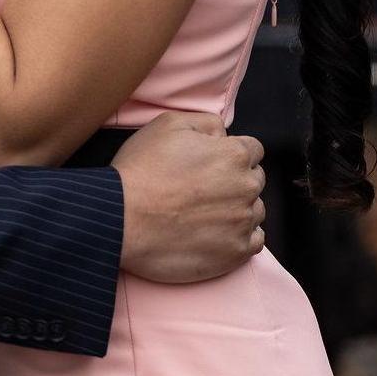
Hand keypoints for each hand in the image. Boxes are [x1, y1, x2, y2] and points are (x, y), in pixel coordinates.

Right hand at [112, 110, 265, 283]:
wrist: (121, 218)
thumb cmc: (141, 169)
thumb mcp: (168, 124)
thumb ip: (206, 123)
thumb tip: (223, 134)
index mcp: (234, 155)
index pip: (253, 149)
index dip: (231, 153)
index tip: (212, 163)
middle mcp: (246, 188)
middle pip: (254, 180)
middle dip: (235, 180)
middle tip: (203, 187)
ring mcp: (243, 223)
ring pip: (254, 210)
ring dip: (237, 209)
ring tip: (204, 212)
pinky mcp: (235, 253)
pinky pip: (254, 242)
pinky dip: (240, 237)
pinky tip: (216, 233)